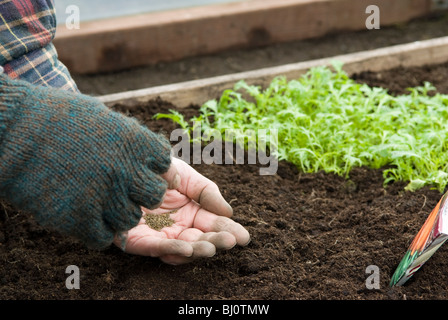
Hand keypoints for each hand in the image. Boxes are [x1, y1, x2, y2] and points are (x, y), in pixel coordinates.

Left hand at [114, 157, 249, 263]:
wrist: (119, 162)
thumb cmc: (152, 167)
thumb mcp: (184, 174)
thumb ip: (206, 191)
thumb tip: (228, 212)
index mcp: (190, 209)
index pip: (213, 222)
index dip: (228, 229)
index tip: (244, 237)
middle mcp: (177, 225)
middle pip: (201, 238)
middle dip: (217, 241)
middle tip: (231, 241)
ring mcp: (159, 234)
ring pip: (183, 248)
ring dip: (198, 249)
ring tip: (212, 247)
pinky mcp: (138, 241)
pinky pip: (157, 248)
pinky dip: (172, 251)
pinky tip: (187, 249)